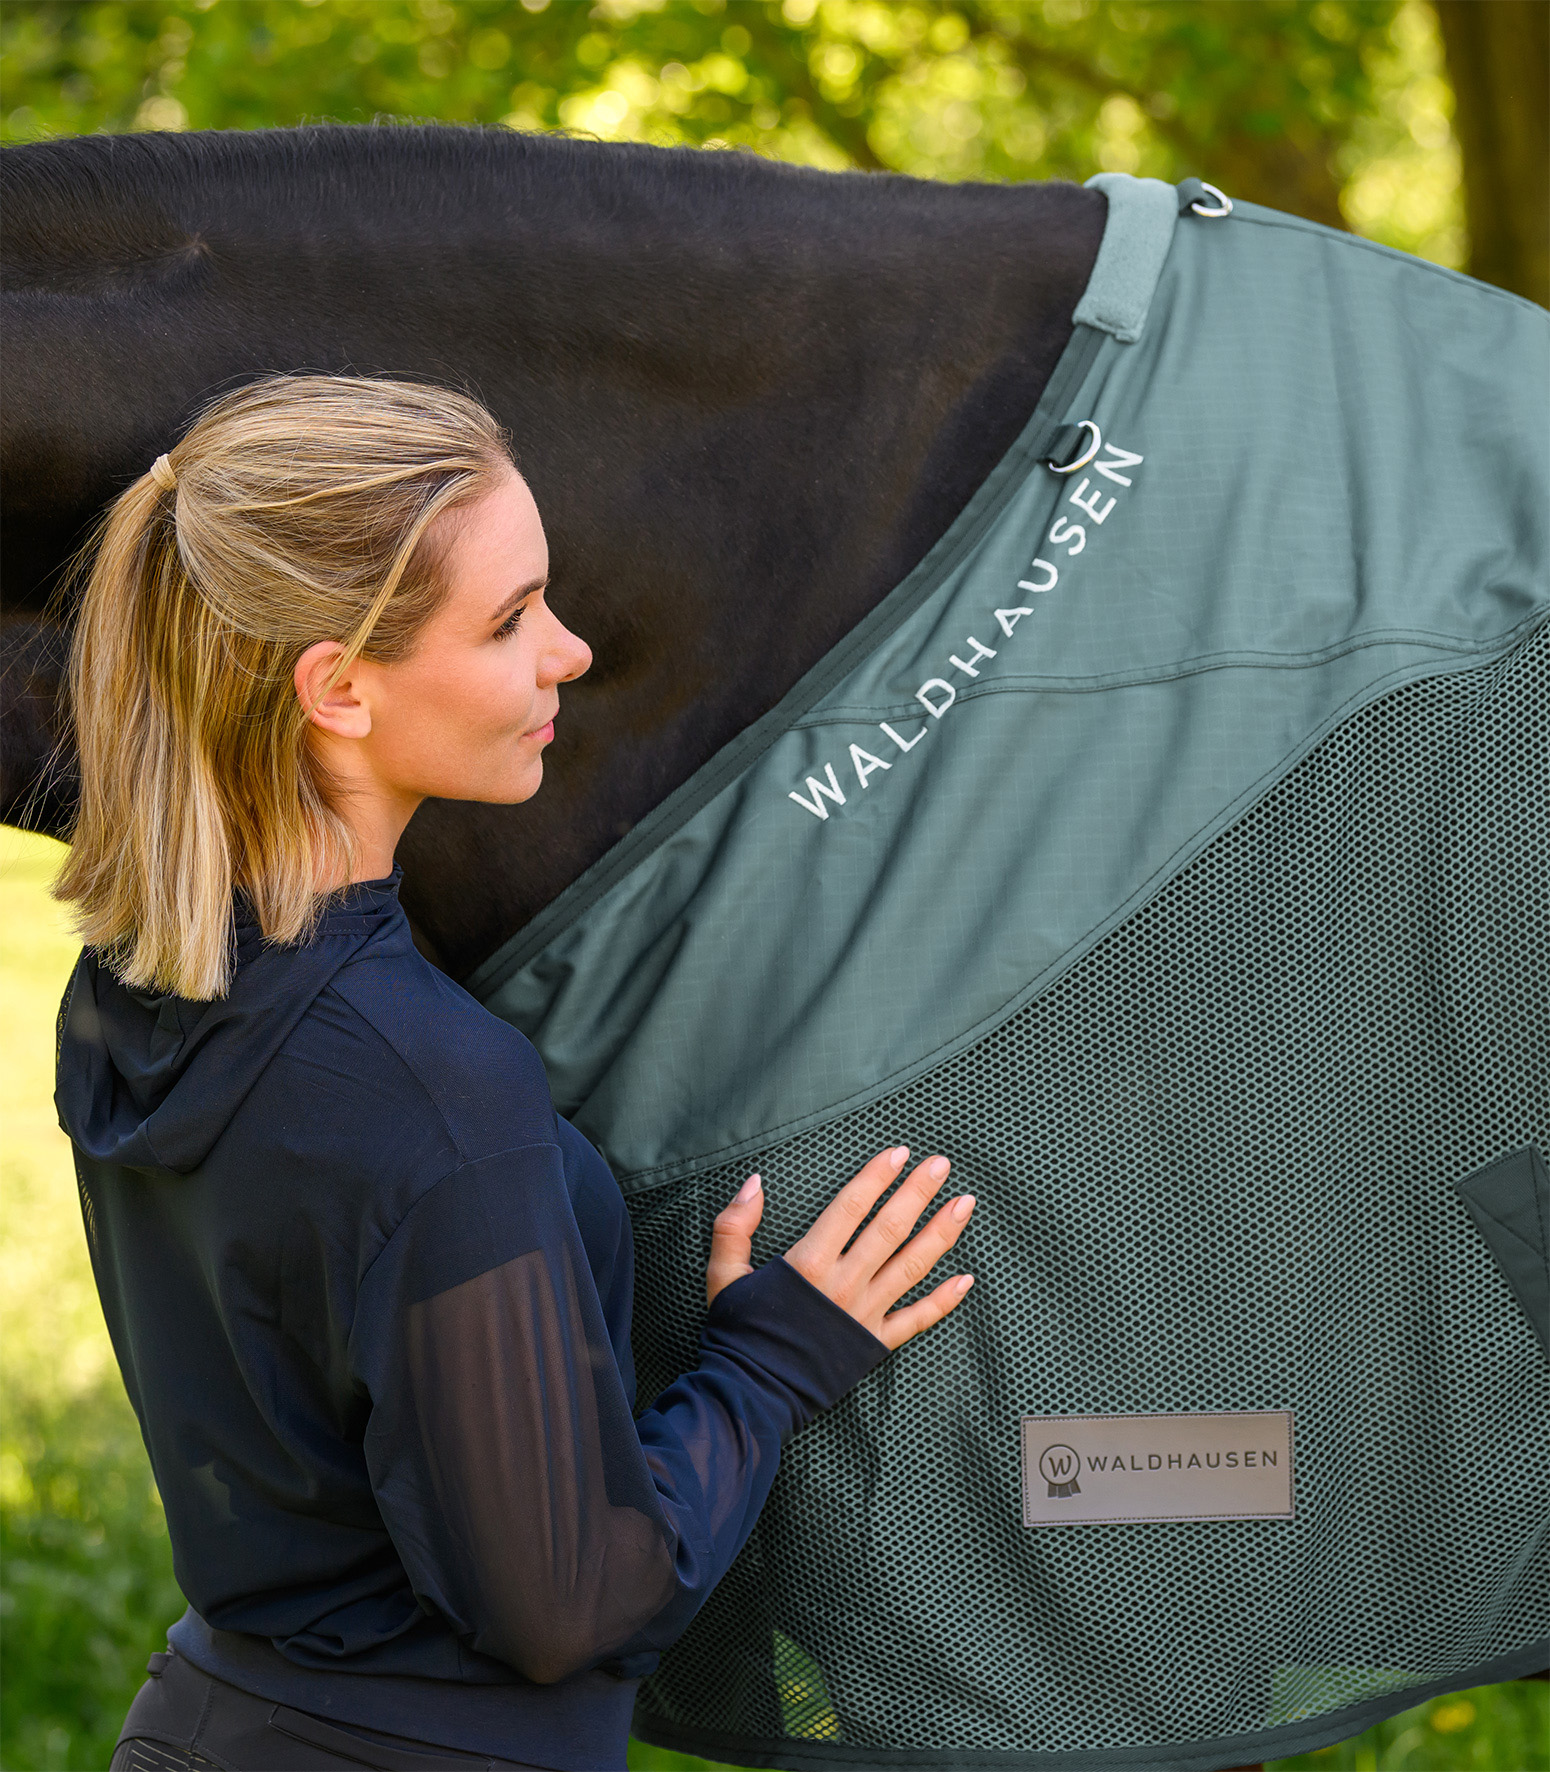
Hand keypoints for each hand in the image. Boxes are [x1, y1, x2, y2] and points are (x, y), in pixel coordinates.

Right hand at [705, 1146, 974, 1349]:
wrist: (751, 1394)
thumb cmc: (737, 1334)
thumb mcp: (723, 1275)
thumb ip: (735, 1226)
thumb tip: (755, 1182)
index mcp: (808, 1263)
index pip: (851, 1207)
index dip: (876, 1177)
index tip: (899, 1153)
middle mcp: (843, 1284)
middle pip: (889, 1229)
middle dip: (918, 1193)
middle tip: (942, 1165)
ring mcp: (864, 1314)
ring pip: (911, 1266)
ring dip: (941, 1233)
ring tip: (964, 1205)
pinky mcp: (874, 1345)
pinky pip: (916, 1319)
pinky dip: (943, 1300)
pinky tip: (966, 1280)